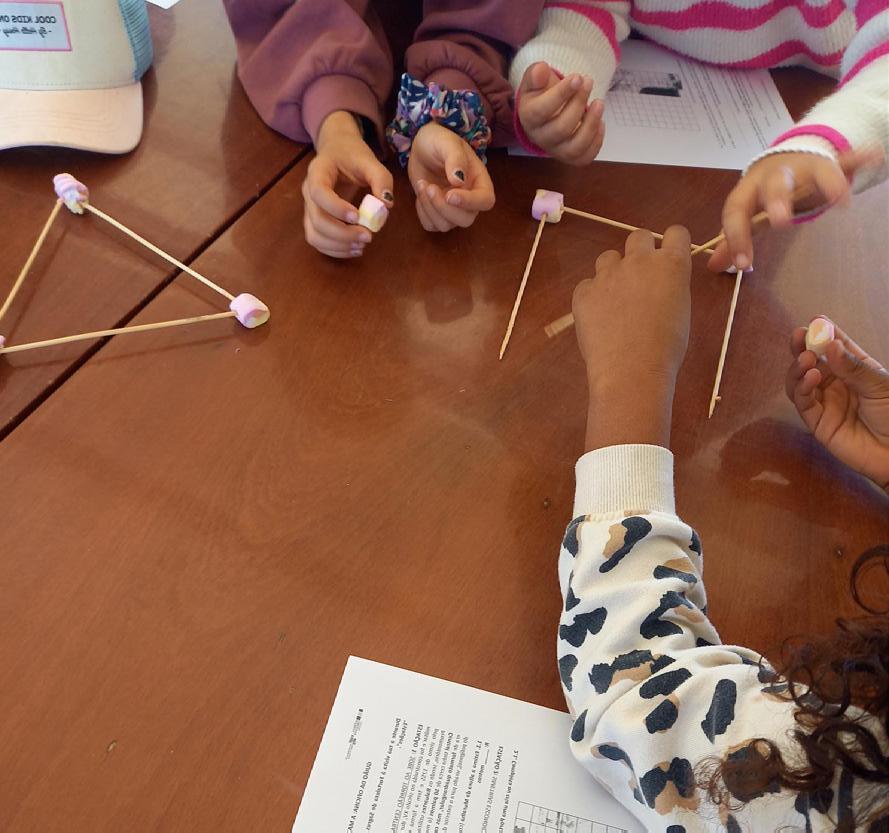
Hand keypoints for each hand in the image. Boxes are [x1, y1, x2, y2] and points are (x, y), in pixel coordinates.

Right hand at [302, 111, 393, 257]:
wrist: (337, 151)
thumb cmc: (352, 155)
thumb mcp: (369, 161)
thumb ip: (380, 179)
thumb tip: (386, 205)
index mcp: (318, 171)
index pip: (319, 192)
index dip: (336, 208)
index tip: (358, 216)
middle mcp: (308, 191)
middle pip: (316, 219)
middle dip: (342, 233)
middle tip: (368, 236)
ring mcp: (308, 208)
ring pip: (314, 235)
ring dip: (337, 246)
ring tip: (361, 246)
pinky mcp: (313, 221)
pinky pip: (318, 241)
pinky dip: (335, 250)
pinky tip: (354, 249)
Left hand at [407, 123, 494, 231]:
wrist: (422, 148)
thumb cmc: (439, 141)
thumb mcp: (447, 143)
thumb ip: (455, 159)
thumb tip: (459, 181)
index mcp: (480, 181)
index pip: (485, 201)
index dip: (470, 202)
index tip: (450, 194)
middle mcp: (470, 200)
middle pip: (466, 219)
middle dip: (444, 208)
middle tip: (430, 187)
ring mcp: (453, 209)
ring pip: (446, 225)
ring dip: (430, 208)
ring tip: (422, 184)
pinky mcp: (437, 214)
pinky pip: (431, 225)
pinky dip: (422, 213)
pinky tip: (421, 194)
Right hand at [517, 62, 603, 165]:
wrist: (545, 110)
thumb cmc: (540, 92)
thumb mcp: (534, 79)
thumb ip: (536, 74)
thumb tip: (541, 70)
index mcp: (528, 117)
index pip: (543, 110)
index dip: (562, 94)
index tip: (577, 77)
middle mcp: (540, 138)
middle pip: (561, 128)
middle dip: (578, 104)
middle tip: (588, 82)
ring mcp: (555, 150)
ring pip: (574, 147)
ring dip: (590, 125)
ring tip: (599, 103)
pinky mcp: (570, 157)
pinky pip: (584, 158)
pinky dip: (596, 142)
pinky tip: (600, 122)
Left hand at [574, 227, 691, 449]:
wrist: (631, 370)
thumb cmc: (666, 348)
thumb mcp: (680, 311)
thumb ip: (670, 286)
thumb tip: (659, 283)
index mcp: (671, 264)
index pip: (676, 232)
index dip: (671, 244)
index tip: (667, 257)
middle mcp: (639, 261)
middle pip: (638, 237)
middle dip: (639, 252)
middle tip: (639, 280)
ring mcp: (607, 274)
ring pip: (608, 258)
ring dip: (613, 273)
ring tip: (616, 303)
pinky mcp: (583, 291)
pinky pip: (587, 285)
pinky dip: (592, 297)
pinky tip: (598, 320)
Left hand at [708, 147, 883, 272]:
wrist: (786, 156)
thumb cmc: (763, 195)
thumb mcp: (747, 213)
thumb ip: (733, 239)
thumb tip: (712, 266)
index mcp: (748, 190)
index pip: (736, 211)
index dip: (736, 237)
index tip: (744, 264)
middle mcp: (774, 175)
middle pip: (773, 186)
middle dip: (776, 201)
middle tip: (781, 222)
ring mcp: (803, 166)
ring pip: (814, 170)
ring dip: (827, 182)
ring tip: (840, 198)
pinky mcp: (829, 161)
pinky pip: (845, 158)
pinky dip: (860, 157)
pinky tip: (874, 154)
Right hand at [786, 318, 888, 490]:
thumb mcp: (880, 386)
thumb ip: (854, 368)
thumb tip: (832, 344)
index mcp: (855, 370)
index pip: (837, 347)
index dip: (825, 332)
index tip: (815, 320)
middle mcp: (836, 383)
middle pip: (812, 361)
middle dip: (802, 347)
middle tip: (798, 335)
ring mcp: (824, 402)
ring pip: (800, 380)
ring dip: (798, 367)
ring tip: (806, 360)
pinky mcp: (816, 422)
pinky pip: (802, 402)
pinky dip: (802, 388)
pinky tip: (810, 377)